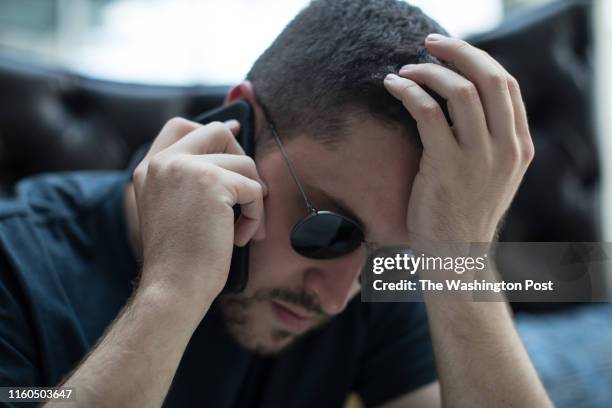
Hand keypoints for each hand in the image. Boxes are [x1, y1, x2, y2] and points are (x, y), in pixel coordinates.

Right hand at [131, 118, 265, 308]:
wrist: (173, 288)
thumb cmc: (179, 260)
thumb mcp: (172, 210)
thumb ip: (188, 181)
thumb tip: (232, 156)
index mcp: (148, 170)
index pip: (179, 127)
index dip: (210, 127)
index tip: (234, 131)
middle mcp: (163, 162)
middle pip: (215, 131)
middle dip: (241, 156)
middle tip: (249, 190)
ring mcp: (186, 168)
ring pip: (242, 162)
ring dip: (252, 197)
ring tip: (243, 229)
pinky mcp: (212, 181)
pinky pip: (254, 187)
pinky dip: (257, 214)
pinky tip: (242, 238)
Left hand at [384, 33, 533, 243]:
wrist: (456, 259)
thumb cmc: (464, 214)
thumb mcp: (491, 176)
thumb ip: (488, 141)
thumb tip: (461, 101)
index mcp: (519, 147)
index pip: (506, 86)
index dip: (478, 61)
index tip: (451, 53)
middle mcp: (506, 148)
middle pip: (489, 78)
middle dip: (458, 52)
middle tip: (430, 44)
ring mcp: (479, 159)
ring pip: (460, 91)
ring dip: (428, 72)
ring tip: (404, 70)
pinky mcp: (446, 168)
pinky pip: (428, 114)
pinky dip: (408, 92)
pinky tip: (392, 87)